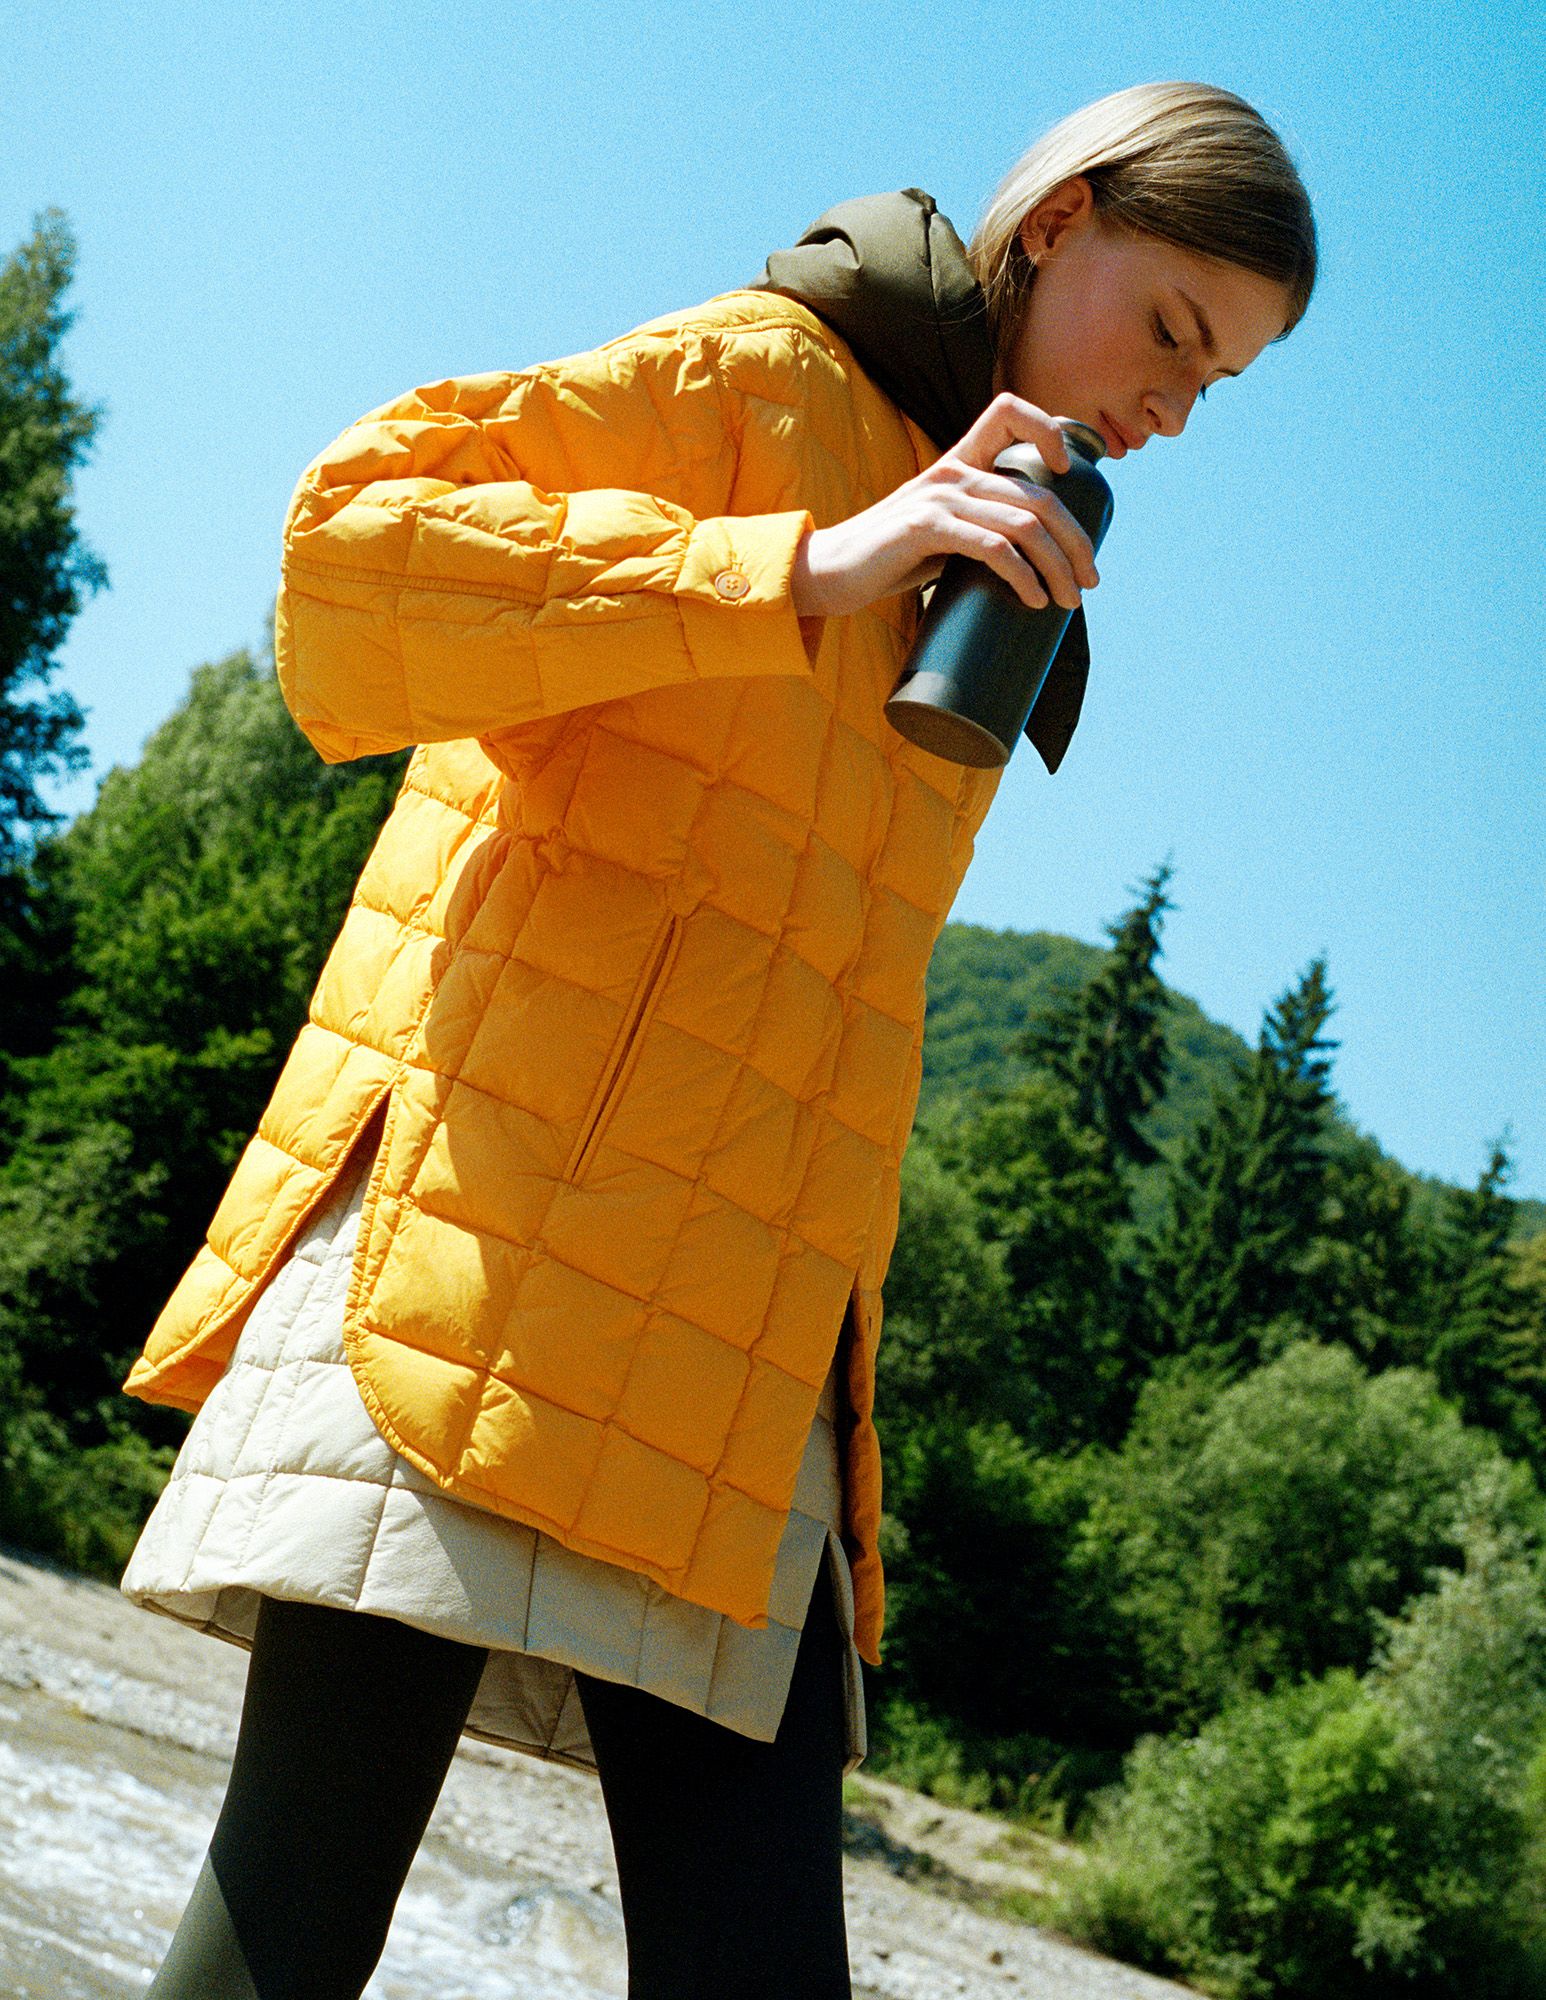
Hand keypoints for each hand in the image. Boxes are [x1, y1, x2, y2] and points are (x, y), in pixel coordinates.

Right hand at [790, 393, 1101, 620]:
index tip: (1069, 475)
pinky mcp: (926, 528)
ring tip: (1069, 600)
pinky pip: (992, 548)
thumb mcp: (939, 531)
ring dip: (1058, 566)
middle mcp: (952, 471)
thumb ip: (975, 527)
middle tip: (1089, 580)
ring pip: (1024, 524)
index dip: (1049, 430)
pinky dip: (1022, 576)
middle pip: (1040, 495)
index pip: (1009, 412)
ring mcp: (939, 497)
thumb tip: (1028, 560)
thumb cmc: (887, 560)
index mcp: (957, 463)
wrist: (828, 573)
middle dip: (1076, 542)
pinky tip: (1033, 599)